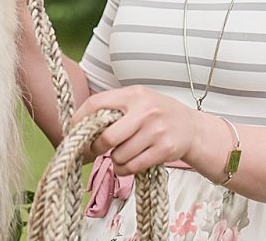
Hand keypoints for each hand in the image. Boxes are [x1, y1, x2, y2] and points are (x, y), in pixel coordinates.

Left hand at [72, 86, 211, 175]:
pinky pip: (133, 166)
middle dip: (95, 148)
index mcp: (133, 94)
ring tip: (120, 156)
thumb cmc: (158, 114)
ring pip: (119, 155)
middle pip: (107, 137)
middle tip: (94, 150)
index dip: (80, 119)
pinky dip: (125, 170)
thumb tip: (80, 125)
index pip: (96, 104)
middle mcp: (145, 111)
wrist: (192, 128)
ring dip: (114, 160)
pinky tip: (127, 165)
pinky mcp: (164, 150)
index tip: (73, 130)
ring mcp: (156, 131)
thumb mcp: (138, 100)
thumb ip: (114, 107)